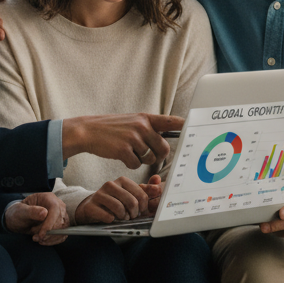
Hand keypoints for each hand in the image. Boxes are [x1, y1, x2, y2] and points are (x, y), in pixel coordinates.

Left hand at [4, 192, 68, 244]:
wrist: (19, 220)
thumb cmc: (19, 213)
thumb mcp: (21, 211)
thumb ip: (32, 211)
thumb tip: (44, 213)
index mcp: (48, 198)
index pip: (55, 209)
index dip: (50, 222)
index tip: (41, 234)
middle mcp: (58, 205)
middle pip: (61, 220)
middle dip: (49, 233)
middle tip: (35, 237)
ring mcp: (61, 215)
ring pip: (63, 229)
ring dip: (50, 238)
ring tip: (36, 238)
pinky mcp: (61, 225)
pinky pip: (62, 235)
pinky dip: (53, 241)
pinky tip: (43, 241)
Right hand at [61, 113, 184, 169]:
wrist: (88, 131)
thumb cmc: (111, 128)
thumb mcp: (131, 121)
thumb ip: (147, 128)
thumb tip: (164, 141)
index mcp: (145, 118)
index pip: (170, 121)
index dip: (184, 125)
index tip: (195, 128)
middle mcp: (142, 126)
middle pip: (164, 148)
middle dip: (158, 156)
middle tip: (147, 155)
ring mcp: (133, 137)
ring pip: (150, 158)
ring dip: (142, 160)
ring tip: (129, 151)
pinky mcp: (124, 149)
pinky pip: (136, 164)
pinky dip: (130, 163)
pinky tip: (121, 155)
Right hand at [76, 174, 161, 223]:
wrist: (91, 207)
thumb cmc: (114, 201)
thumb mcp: (130, 194)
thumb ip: (145, 189)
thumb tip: (158, 180)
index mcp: (122, 181)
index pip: (141, 194)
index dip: (144, 207)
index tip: (141, 211)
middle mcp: (110, 184)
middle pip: (131, 202)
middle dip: (134, 213)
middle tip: (131, 216)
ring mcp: (99, 194)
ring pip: (119, 208)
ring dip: (123, 217)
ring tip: (122, 218)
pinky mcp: (91, 206)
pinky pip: (107, 216)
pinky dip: (112, 220)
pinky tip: (111, 219)